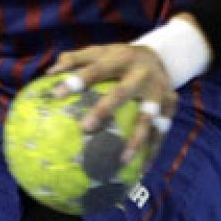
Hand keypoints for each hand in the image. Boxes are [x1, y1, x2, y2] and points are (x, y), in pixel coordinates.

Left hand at [48, 42, 176, 161]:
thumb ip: (74, 59)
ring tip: (122, 160)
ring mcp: (159, 91)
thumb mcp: (99, 51)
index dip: (77, 80)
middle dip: (105, 110)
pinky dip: (153, 150)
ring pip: (149, 118)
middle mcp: (142, 75)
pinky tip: (142, 168)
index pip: (95, 70)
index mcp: (121, 59)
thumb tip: (49, 73)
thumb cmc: (118, 58)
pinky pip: (162, 131)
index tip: (57, 95)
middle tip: (86, 128)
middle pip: (122, 93)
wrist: (160, 56)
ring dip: (136, 140)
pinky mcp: (171, 105)